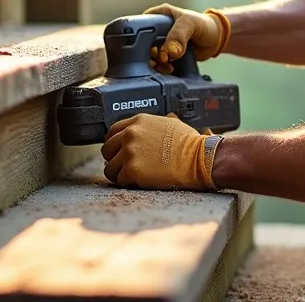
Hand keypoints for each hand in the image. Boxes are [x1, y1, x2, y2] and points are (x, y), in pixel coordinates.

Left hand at [100, 113, 218, 190]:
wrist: (197, 159)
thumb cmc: (188, 143)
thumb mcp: (170, 123)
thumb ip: (155, 123)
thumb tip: (160, 121)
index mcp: (138, 121)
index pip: (112, 132)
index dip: (114, 143)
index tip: (117, 151)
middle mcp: (130, 135)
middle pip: (107, 150)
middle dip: (114, 159)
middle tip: (124, 166)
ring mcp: (130, 153)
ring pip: (109, 168)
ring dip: (118, 173)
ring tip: (131, 176)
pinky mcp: (133, 170)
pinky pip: (119, 180)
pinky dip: (127, 183)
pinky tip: (138, 181)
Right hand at [143, 4, 230, 72]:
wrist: (215, 38)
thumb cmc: (203, 24)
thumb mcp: (190, 23)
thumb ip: (179, 35)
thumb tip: (170, 51)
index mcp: (158, 16)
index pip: (140, 26)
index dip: (141, 39)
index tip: (152, 48)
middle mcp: (156, 30)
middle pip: (142, 45)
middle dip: (150, 55)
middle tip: (162, 58)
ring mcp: (161, 44)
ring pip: (149, 57)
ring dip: (156, 64)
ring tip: (168, 64)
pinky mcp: (167, 56)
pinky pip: (159, 65)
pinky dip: (162, 69)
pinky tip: (170, 68)